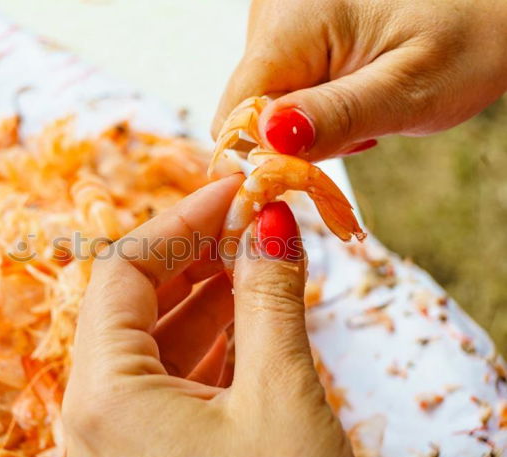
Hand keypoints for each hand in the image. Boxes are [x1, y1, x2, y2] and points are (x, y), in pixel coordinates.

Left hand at [62, 176, 354, 456]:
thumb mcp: (281, 398)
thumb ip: (271, 301)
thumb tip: (270, 222)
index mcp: (106, 395)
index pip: (123, 269)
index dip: (183, 220)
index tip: (235, 191)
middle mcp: (96, 416)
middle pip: (132, 302)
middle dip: (197, 255)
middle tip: (254, 223)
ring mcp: (117, 439)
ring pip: (152, 343)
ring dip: (207, 299)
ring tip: (261, 263)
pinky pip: (166, 384)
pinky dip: (208, 347)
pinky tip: (250, 322)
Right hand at [212, 0, 506, 160]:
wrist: (490, 1)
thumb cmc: (468, 37)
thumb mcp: (410, 88)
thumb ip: (338, 117)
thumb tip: (267, 142)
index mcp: (294, 20)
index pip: (237, 110)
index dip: (262, 155)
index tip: (305, 177)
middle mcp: (273, 13)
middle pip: (246, 109)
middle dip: (291, 141)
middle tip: (359, 132)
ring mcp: (279, 20)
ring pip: (262, 103)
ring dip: (305, 126)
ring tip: (363, 107)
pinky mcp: (290, 31)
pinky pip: (280, 87)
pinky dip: (312, 107)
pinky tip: (352, 94)